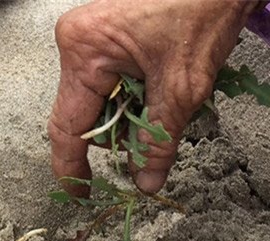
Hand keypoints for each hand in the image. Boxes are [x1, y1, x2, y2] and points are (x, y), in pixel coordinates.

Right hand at [49, 0, 259, 193]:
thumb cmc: (202, 13)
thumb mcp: (182, 88)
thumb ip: (159, 141)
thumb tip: (145, 182)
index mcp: (85, 52)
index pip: (68, 125)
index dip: (71, 165)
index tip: (78, 193)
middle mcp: (74, 43)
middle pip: (81, 113)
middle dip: (113, 135)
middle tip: (146, 143)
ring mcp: (84, 38)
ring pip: (94, 100)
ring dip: (123, 115)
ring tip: (159, 101)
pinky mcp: (98, 37)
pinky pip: (102, 82)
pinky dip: (126, 97)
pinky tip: (151, 89)